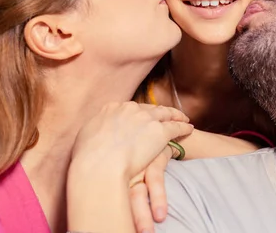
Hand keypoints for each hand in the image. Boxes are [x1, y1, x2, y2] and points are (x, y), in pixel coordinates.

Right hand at [67, 102, 192, 232]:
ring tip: (183, 119)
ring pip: (166, 114)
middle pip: (150, 108)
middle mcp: (130, 109)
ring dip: (176, 115)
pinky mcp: (159, 131)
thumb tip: (96, 135)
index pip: (130, 108)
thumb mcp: (86, 137)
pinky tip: (189, 129)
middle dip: (159, 112)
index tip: (144, 117)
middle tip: (167, 115)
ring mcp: (145, 118)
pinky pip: (176, 126)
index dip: (139, 113)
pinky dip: (184, 127)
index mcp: (112, 108)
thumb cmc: (88, 159)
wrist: (100, 166)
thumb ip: (95, 131)